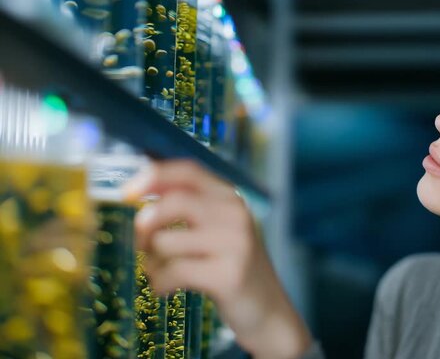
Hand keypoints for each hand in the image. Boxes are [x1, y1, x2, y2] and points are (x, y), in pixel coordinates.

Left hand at [124, 160, 311, 358]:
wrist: (269, 312)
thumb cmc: (232, 268)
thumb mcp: (217, 229)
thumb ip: (188, 207)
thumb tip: (137, 191)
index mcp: (230, 198)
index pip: (188, 170)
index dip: (152, 177)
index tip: (126, 193)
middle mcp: (236, 215)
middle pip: (173, 202)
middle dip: (145, 224)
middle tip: (142, 245)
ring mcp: (235, 244)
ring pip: (165, 241)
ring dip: (151, 261)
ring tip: (161, 272)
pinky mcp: (228, 275)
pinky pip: (173, 272)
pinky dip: (159, 283)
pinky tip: (166, 289)